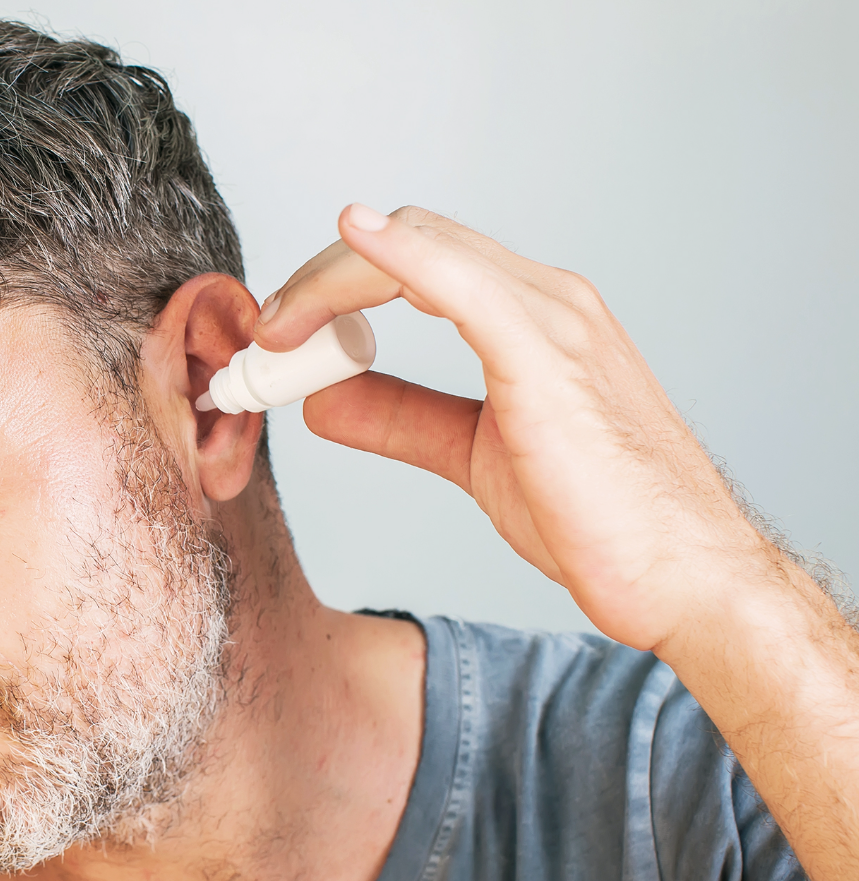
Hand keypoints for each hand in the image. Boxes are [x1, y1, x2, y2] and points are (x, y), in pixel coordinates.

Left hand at [259, 204, 770, 653]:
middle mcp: (546, 300)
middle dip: (321, 280)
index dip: (335, 285)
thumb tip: (323, 399)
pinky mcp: (548, 359)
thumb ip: (400, 417)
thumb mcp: (472, 454)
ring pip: (422, 248)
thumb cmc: (598, 516)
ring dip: (330, 283)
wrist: (678, 577)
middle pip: (410, 239)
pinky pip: (462, 282)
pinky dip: (400, 255)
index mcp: (532, 316)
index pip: (416, 258)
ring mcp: (553, 321)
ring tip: (277, 337)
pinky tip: (352, 239)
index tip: (281, 337)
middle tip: (266, 340)